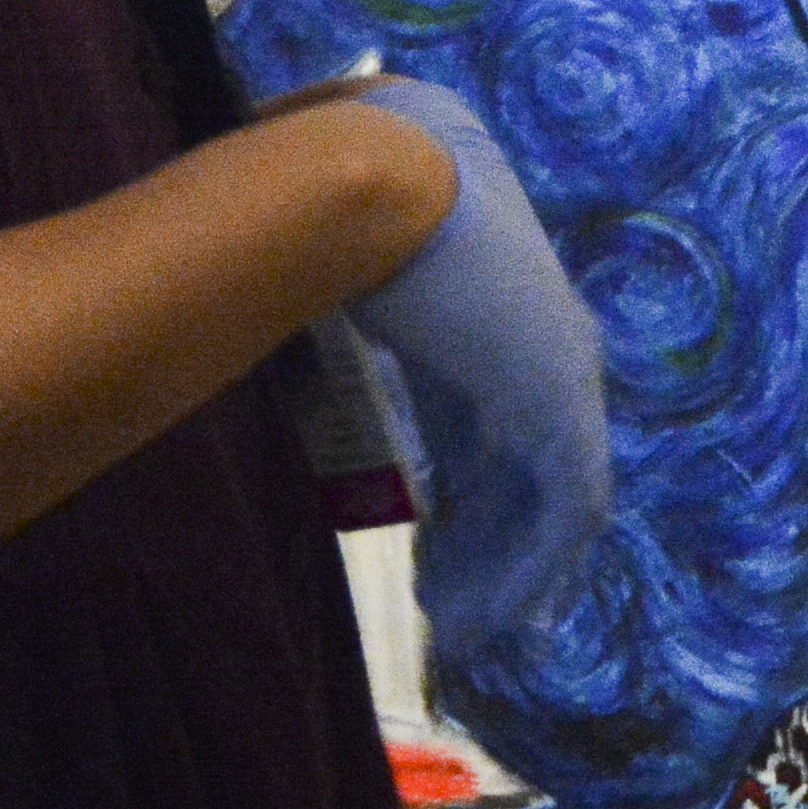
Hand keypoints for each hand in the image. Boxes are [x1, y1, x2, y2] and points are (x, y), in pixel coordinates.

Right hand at [316, 78, 613, 634]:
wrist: (362, 179)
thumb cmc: (326, 191)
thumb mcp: (323, 253)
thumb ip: (312, 283)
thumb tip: (245, 285)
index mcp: (496, 302)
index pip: (494, 412)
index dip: (465, 478)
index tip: (425, 531)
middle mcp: (544, 338)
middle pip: (526, 465)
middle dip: (485, 537)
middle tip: (440, 597)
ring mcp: (562, 370)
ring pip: (550, 502)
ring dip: (501, 569)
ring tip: (453, 628)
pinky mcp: (561, 406)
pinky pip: (560, 515)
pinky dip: (522, 571)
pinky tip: (478, 619)